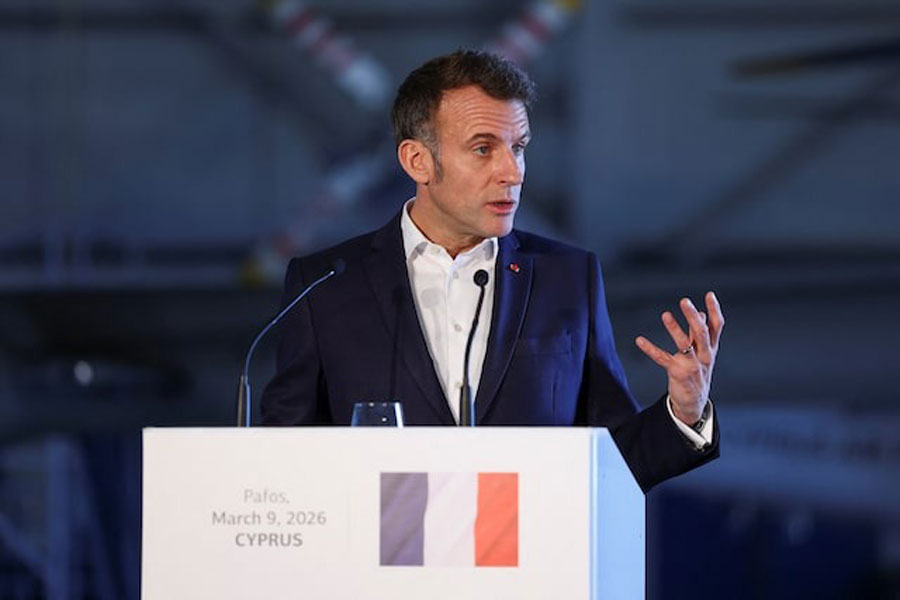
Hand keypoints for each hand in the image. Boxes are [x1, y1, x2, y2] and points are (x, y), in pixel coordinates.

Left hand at [634, 292, 723, 425]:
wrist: (694, 403)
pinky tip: (639, 340)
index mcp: (711, 348)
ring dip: (674, 328)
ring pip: (684, 344)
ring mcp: (691, 365)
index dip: (714, 310)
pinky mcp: (677, 373)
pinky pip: (662, 358)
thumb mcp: (704, 353)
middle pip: (701, 333)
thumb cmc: (698, 373)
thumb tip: (702, 313)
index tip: (709, 294)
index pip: (716, 327)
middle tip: (684, 301)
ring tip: (665, 314)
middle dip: (693, 317)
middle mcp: (704, 356)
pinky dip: (650, 348)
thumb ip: (701, 334)